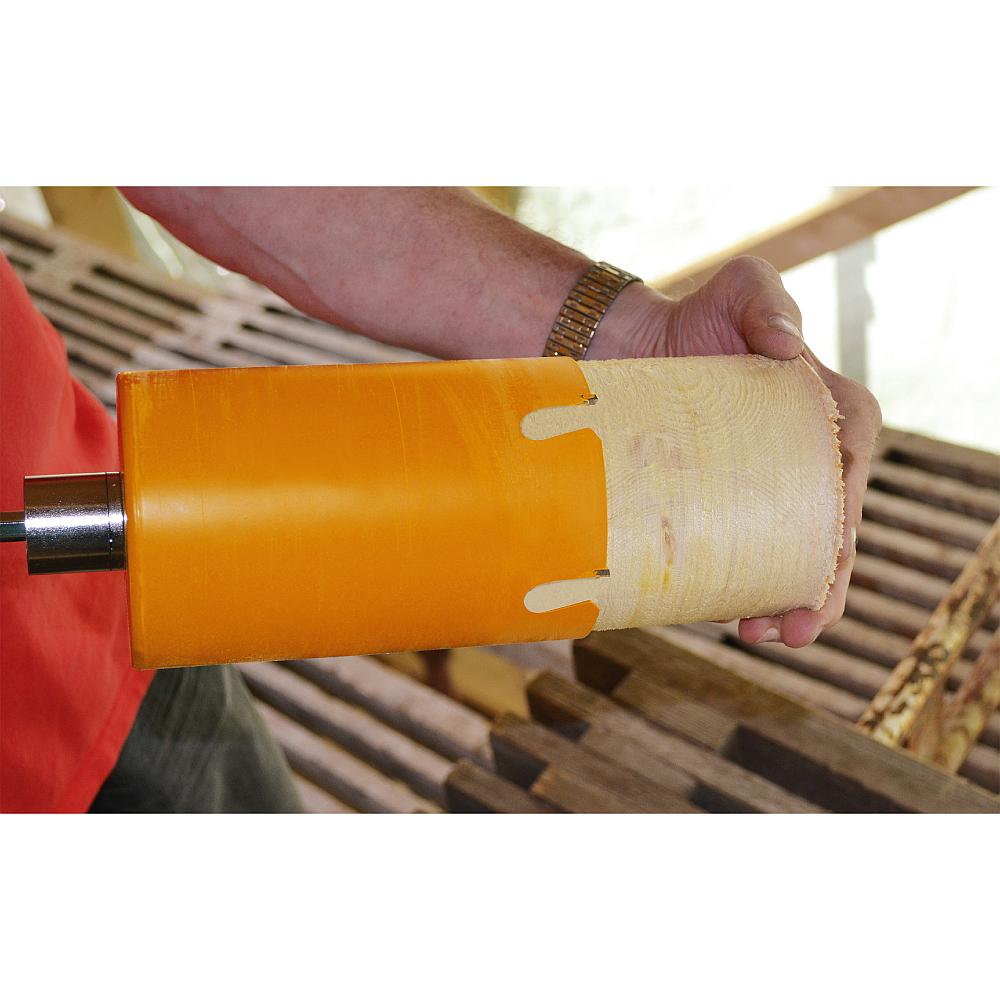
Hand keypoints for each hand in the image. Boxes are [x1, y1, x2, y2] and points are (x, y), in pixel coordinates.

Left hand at [600, 256, 881, 647]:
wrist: (635, 345)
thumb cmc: (699, 315)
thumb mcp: (741, 286)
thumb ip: (766, 302)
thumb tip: (786, 346)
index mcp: (835, 419)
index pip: (849, 486)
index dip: (843, 536)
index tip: (824, 573)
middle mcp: (810, 462)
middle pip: (828, 538)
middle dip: (820, 591)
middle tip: (792, 631)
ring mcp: (769, 490)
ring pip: (789, 557)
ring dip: (782, 602)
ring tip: (759, 634)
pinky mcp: (729, 505)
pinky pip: (745, 552)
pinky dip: (742, 587)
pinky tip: (728, 615)